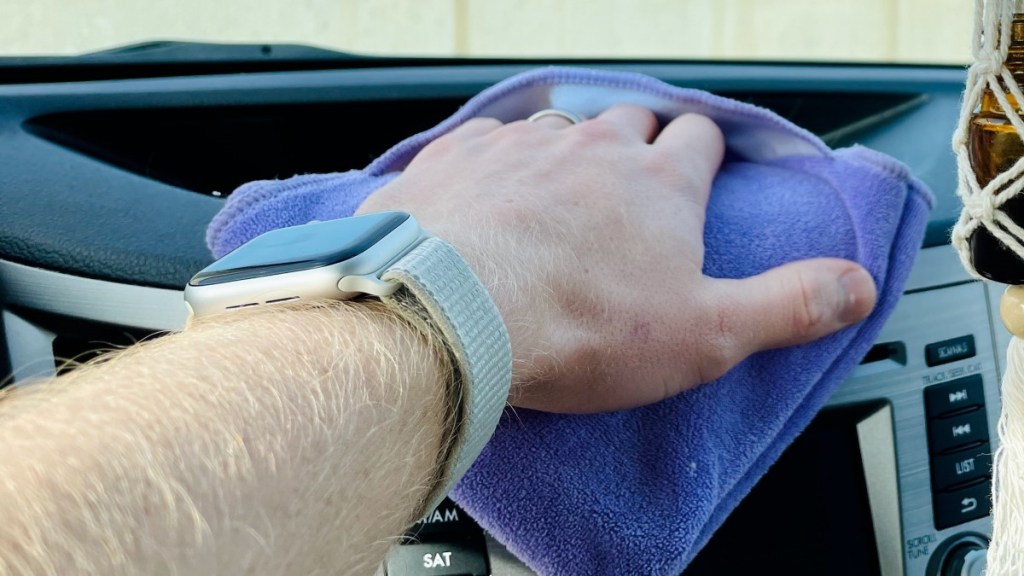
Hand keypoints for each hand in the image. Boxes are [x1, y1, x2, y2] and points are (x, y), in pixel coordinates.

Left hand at [357, 105, 875, 412]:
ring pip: (557, 128)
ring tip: (558, 198)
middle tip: (631, 190)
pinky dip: (496, 164)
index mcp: (656, 184)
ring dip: (566, 153)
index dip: (702, 157)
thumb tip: (857, 285)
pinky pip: (485, 143)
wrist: (449, 314)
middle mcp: (590, 148)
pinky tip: (489, 196)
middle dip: (638, 148)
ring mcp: (518, 147)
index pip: (698, 143)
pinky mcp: (456, 159)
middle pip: (629, 124)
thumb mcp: (705, 334)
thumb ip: (787, 305)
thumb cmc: (575, 328)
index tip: (699, 175)